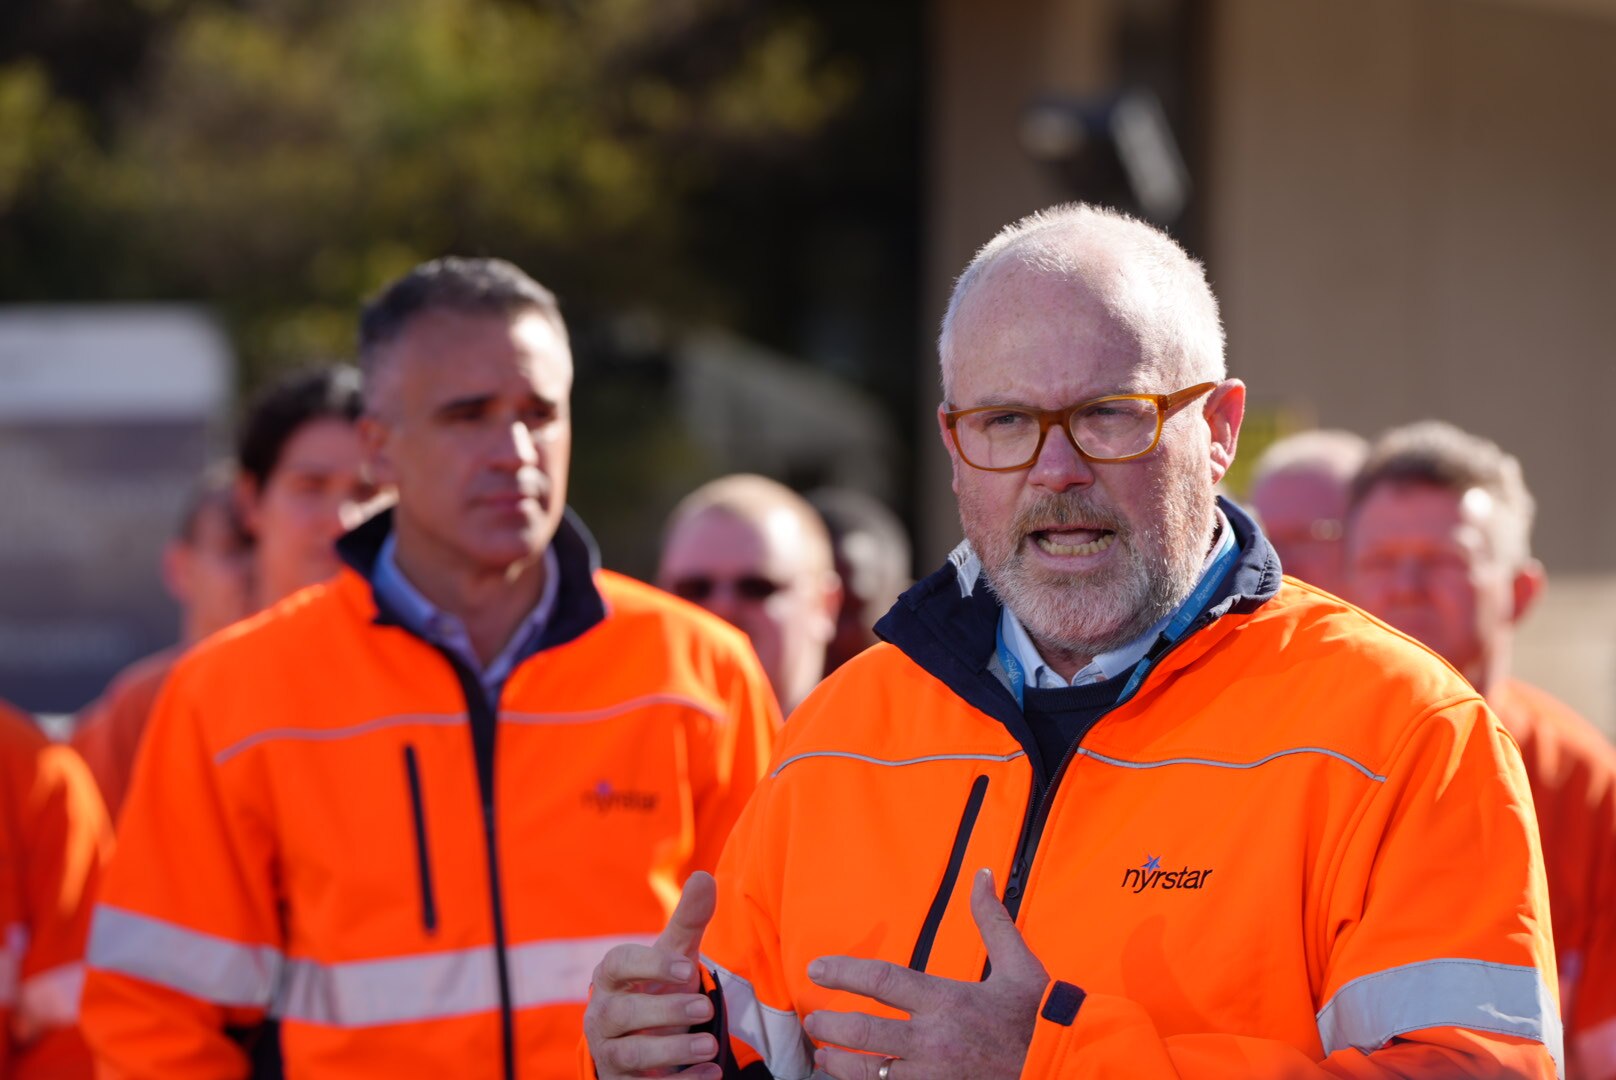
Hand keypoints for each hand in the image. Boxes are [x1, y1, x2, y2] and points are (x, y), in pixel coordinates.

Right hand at [584, 871, 722, 1078]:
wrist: (642, 1039)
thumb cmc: (657, 989)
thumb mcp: (674, 958)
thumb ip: (688, 921)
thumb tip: (705, 877)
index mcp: (611, 977)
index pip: (618, 964)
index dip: (649, 964)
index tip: (686, 966)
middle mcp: (602, 1015)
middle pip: (620, 1014)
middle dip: (662, 1011)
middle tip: (705, 1008)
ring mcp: (610, 1052)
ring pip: (629, 1054)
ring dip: (671, 1051)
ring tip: (711, 1047)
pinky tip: (710, 1074)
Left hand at [804, 869, 1048, 1079]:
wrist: (1061, 1065)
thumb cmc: (1037, 1016)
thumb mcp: (1019, 964)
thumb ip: (992, 920)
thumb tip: (983, 874)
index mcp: (948, 1001)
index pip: (882, 980)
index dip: (843, 972)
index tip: (816, 968)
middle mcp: (935, 1040)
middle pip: (864, 1032)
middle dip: (830, 1025)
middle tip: (813, 1020)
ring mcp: (935, 1076)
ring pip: (871, 1074)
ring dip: (840, 1064)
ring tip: (823, 1056)